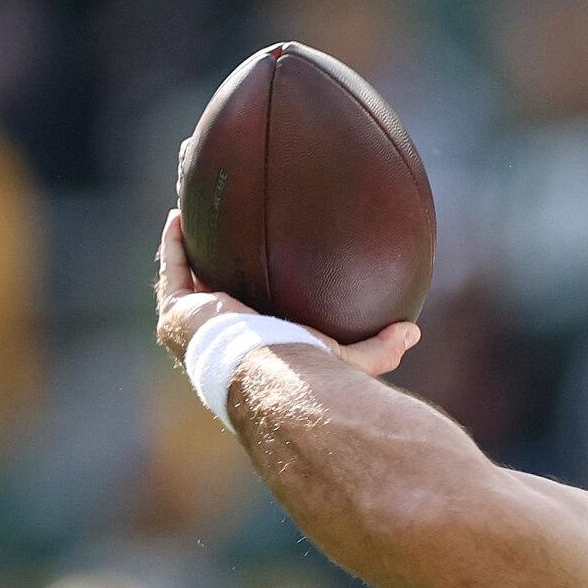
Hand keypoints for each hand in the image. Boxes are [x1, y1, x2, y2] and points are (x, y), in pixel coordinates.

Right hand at [154, 206, 417, 373]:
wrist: (272, 374)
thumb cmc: (313, 373)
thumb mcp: (353, 360)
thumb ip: (381, 348)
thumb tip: (413, 332)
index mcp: (258, 350)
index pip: (253, 323)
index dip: (253, 297)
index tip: (261, 271)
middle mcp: (222, 341)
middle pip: (216, 294)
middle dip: (217, 266)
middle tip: (225, 237)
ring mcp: (196, 327)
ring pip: (188, 277)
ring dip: (191, 245)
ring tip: (197, 213)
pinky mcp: (177, 313)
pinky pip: (173, 268)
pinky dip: (176, 242)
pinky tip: (182, 213)